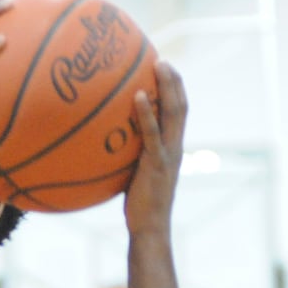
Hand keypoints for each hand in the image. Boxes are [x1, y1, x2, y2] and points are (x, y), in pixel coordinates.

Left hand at [124, 59, 186, 235]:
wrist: (149, 227)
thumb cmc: (138, 204)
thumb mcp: (133, 174)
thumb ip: (129, 156)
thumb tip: (106, 142)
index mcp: (171, 148)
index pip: (178, 113)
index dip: (175, 91)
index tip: (164, 70)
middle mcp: (175, 146)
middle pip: (181, 106)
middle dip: (175, 81)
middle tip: (163, 60)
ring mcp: (168, 154)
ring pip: (174, 113)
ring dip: (168, 87)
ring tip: (158, 65)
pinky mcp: (157, 163)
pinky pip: (152, 134)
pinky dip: (146, 113)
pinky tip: (136, 96)